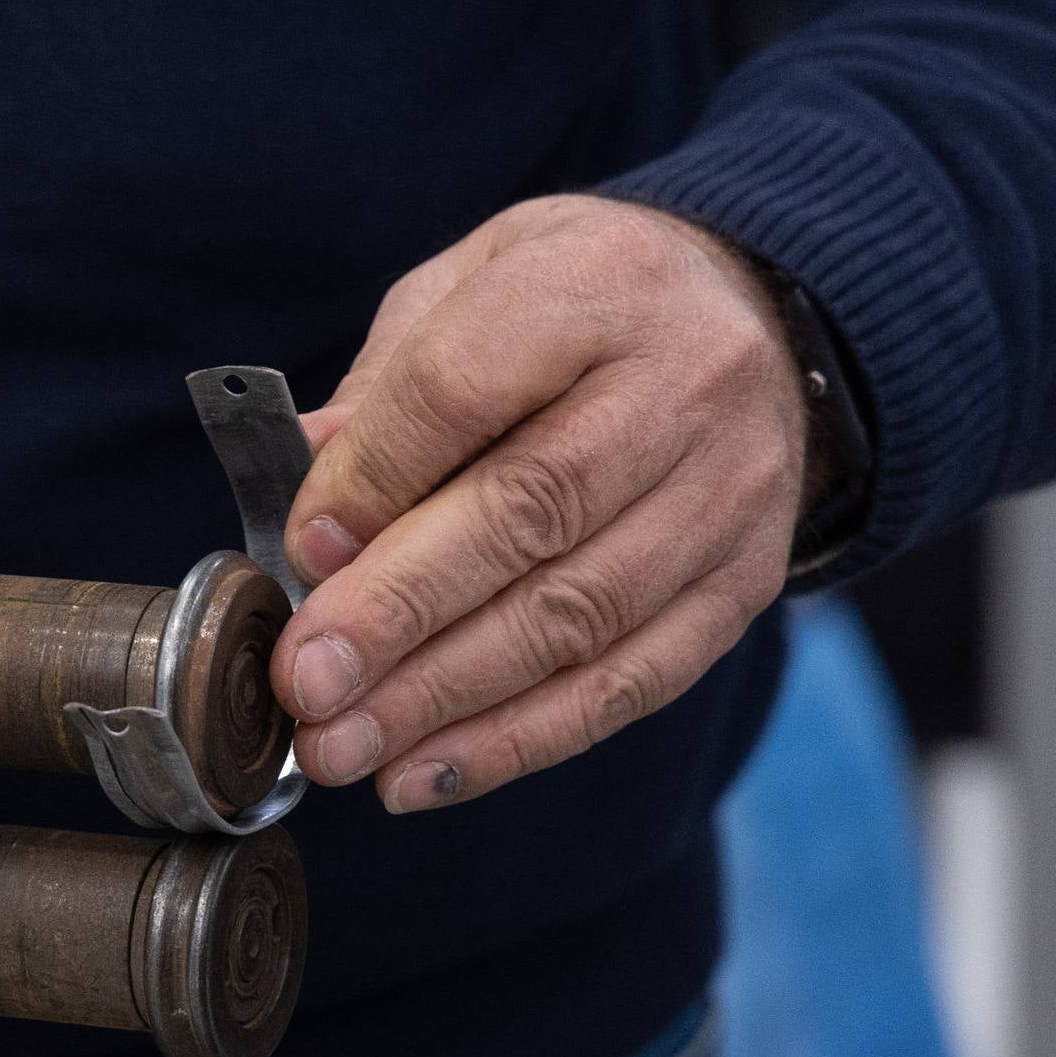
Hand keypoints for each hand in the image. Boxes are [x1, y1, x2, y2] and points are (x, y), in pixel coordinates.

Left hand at [274, 195, 807, 809]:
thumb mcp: (470, 287)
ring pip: (578, 614)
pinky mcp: (746, 580)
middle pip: (527, 513)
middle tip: (306, 685)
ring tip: (344, 748)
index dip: (373, 481)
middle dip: (399, 615)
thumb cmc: (574, 306)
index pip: (464, 387)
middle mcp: (683, 384)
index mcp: (595, 284)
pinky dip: (520, 739)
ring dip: (445, 699)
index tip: (302, 554)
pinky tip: (426, 772)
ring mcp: (728, 491)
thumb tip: (309, 511)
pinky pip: (631, 680)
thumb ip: (386, 392)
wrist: (754, 315)